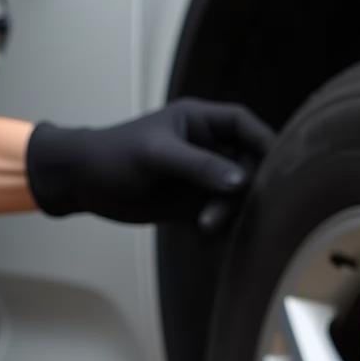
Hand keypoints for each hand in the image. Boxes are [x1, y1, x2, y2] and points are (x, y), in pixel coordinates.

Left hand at [25, 98, 274, 230]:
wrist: (80, 183)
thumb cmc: (113, 155)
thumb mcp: (157, 156)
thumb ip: (199, 166)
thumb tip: (242, 181)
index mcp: (200, 122)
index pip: (244, 125)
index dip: (265, 141)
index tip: (279, 166)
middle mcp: (206, 148)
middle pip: (246, 165)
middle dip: (243, 189)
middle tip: (220, 212)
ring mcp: (200, 179)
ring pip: (234, 195)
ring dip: (228, 213)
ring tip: (204, 227)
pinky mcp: (190, 205)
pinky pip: (217, 216)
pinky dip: (217, 228)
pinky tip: (203, 238)